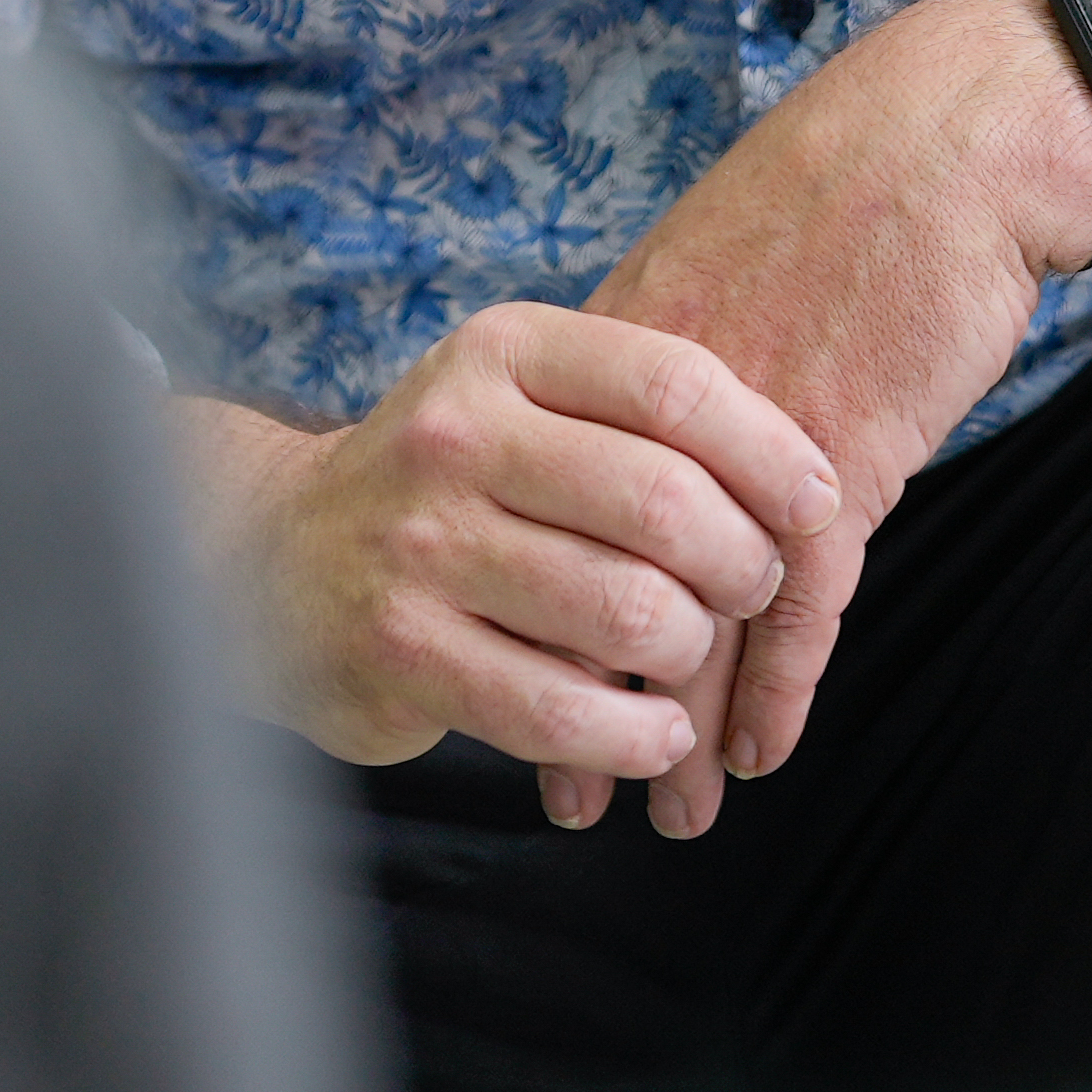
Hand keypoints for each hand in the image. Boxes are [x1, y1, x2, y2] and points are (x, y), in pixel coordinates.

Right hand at [177, 308, 842, 794]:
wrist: (270, 558)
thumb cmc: (449, 480)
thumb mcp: (523, 402)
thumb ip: (639, 422)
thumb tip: (812, 486)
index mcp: (502, 352)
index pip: (675, 385)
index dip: (772, 452)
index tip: (821, 503)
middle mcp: (453, 434)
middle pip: (665, 506)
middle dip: (744, 566)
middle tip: (754, 592)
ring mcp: (419, 545)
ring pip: (625, 616)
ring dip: (690, 657)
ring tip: (690, 663)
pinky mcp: (400, 651)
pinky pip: (562, 713)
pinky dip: (634, 738)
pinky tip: (652, 735)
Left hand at [568, 0, 1091, 837]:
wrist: (951, 138)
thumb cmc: (853, 191)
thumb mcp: (728, 257)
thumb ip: (676, 350)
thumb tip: (641, 424)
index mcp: (626, 350)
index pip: (556, 513)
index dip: (539, 611)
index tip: (512, 683)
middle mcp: (665, 407)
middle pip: (607, 579)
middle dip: (588, 697)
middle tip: (568, 792)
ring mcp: (752, 437)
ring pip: (697, 611)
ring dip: (681, 722)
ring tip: (664, 811)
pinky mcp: (844, 455)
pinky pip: (802, 602)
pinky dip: (779, 685)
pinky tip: (758, 753)